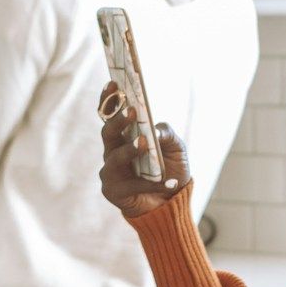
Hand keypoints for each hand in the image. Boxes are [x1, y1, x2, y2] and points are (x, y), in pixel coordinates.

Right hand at [98, 82, 191, 218]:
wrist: (171, 204)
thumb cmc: (171, 170)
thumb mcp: (177, 148)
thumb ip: (167, 134)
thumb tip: (153, 129)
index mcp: (123, 136)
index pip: (110, 114)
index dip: (109, 98)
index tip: (114, 83)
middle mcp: (112, 151)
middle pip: (108, 132)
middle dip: (118, 121)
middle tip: (132, 111)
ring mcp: (110, 172)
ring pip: (114, 157)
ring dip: (129, 149)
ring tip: (144, 143)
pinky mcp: (113, 191)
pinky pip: (128, 184)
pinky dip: (146, 182)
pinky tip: (163, 181)